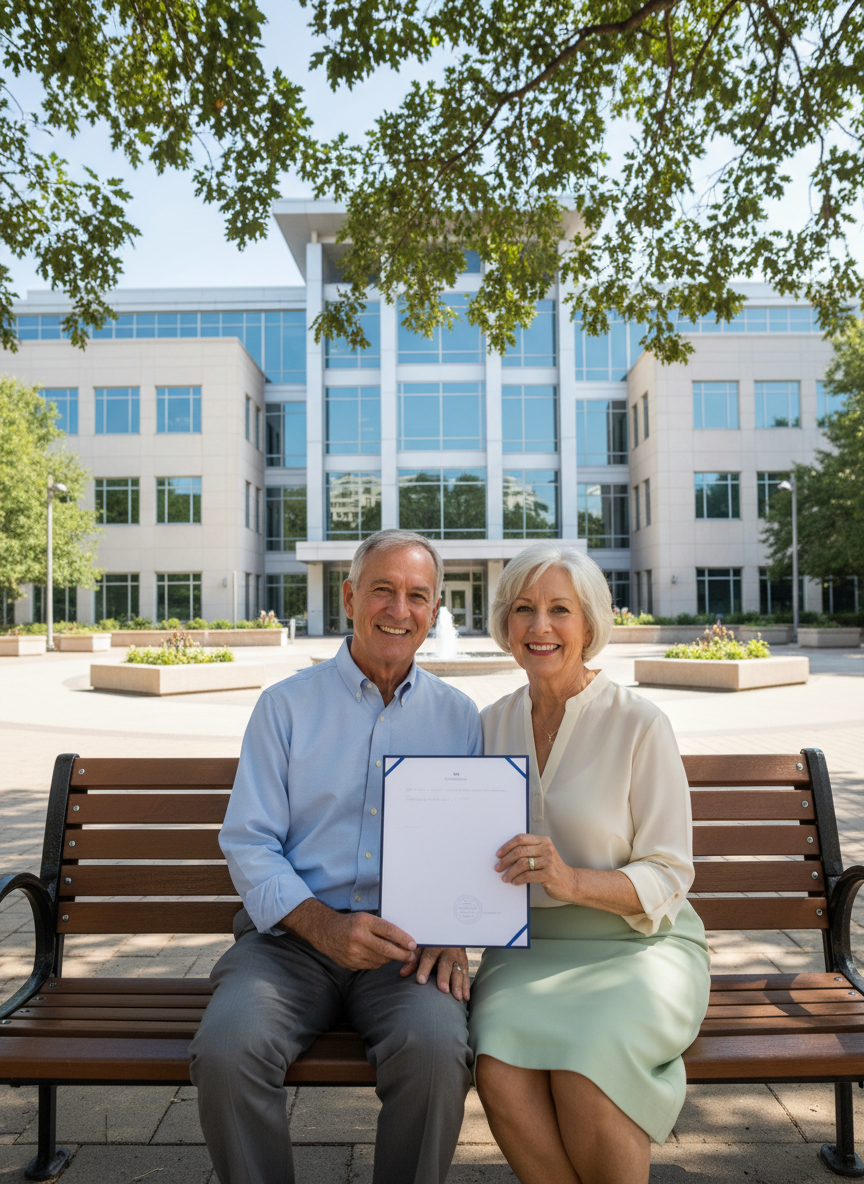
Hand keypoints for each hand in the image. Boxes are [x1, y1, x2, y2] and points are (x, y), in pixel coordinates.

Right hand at [282, 899, 416, 970]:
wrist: (325, 931)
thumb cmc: (350, 923)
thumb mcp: (365, 918)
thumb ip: (381, 928)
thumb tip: (403, 939)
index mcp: (364, 922)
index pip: (389, 931)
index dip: (403, 939)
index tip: (413, 944)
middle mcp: (358, 937)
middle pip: (386, 949)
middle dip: (402, 954)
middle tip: (411, 955)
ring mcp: (354, 952)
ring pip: (380, 960)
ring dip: (391, 958)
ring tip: (397, 955)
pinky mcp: (350, 964)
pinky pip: (371, 965)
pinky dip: (379, 962)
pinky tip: (380, 957)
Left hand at [400, 946, 470, 999]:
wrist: (450, 934)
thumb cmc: (432, 944)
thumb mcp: (422, 948)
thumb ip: (413, 961)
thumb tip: (402, 974)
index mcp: (434, 946)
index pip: (428, 957)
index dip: (424, 968)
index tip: (420, 981)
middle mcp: (447, 951)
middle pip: (445, 965)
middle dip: (444, 977)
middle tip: (443, 989)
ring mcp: (458, 958)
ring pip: (458, 971)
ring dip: (458, 984)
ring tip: (457, 997)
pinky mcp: (464, 964)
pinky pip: (466, 976)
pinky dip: (466, 987)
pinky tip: (466, 998)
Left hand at [496, 833, 576, 903]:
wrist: (570, 882)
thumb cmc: (552, 869)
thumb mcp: (543, 855)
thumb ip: (529, 851)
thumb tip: (505, 855)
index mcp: (543, 841)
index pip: (520, 838)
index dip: (507, 846)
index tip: (498, 854)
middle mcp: (546, 848)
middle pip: (519, 851)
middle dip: (505, 860)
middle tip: (498, 868)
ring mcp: (549, 861)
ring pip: (522, 864)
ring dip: (510, 872)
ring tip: (505, 878)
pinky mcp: (549, 874)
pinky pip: (528, 876)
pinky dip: (518, 879)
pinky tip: (514, 882)